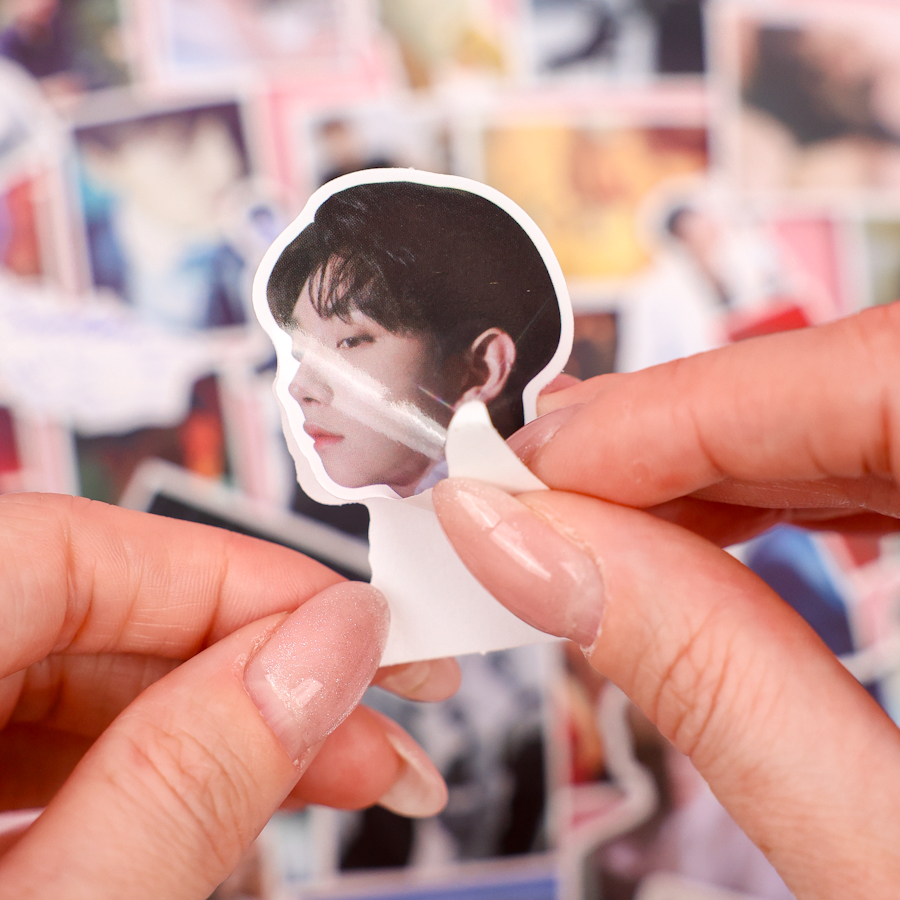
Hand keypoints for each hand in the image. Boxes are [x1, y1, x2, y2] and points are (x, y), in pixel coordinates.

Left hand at [0, 493, 455, 897]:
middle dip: (250, 673)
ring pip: (71, 676)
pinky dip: (140, 764)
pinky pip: (34, 732)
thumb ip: (183, 781)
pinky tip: (229, 792)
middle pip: (90, 612)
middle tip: (376, 730)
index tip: (367, 631)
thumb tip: (333, 646)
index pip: (84, 548)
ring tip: (334, 773)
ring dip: (212, 725)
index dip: (247, 581)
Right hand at [434, 304, 899, 899]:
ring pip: (879, 412)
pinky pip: (899, 466)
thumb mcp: (895, 869)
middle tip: (540, 495)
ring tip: (597, 519)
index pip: (878, 380)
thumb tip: (536, 554)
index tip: (532, 468)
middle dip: (678, 436)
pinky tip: (706, 528)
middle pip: (872, 382)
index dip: (672, 413)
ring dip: (720, 463)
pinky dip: (790, 489)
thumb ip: (710, 680)